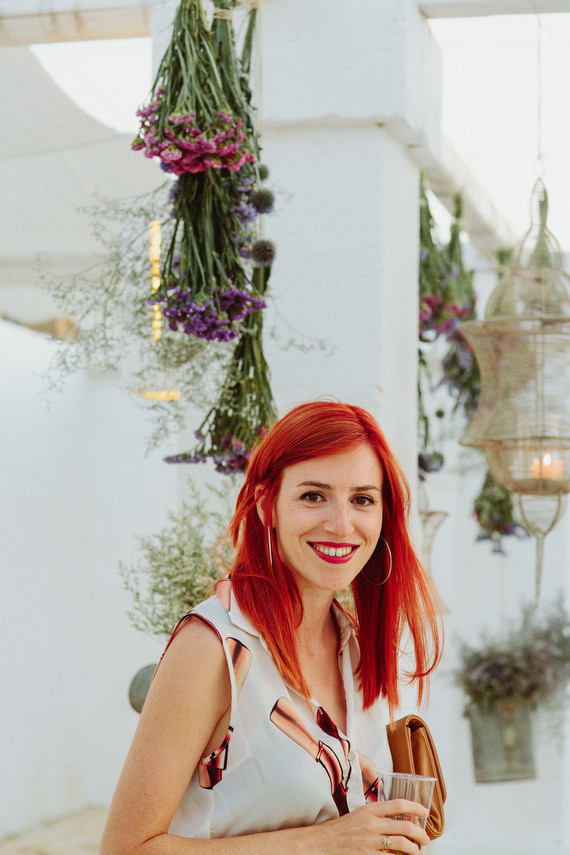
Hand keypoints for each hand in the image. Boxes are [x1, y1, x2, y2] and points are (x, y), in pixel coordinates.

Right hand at [308, 799, 429, 854]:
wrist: (323, 843)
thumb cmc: (341, 829)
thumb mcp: (359, 814)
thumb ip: (377, 814)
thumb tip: (398, 818)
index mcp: (370, 810)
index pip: (398, 804)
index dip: (415, 807)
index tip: (424, 811)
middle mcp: (372, 824)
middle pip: (405, 826)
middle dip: (420, 834)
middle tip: (425, 839)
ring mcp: (371, 842)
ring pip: (402, 844)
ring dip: (414, 849)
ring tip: (417, 851)